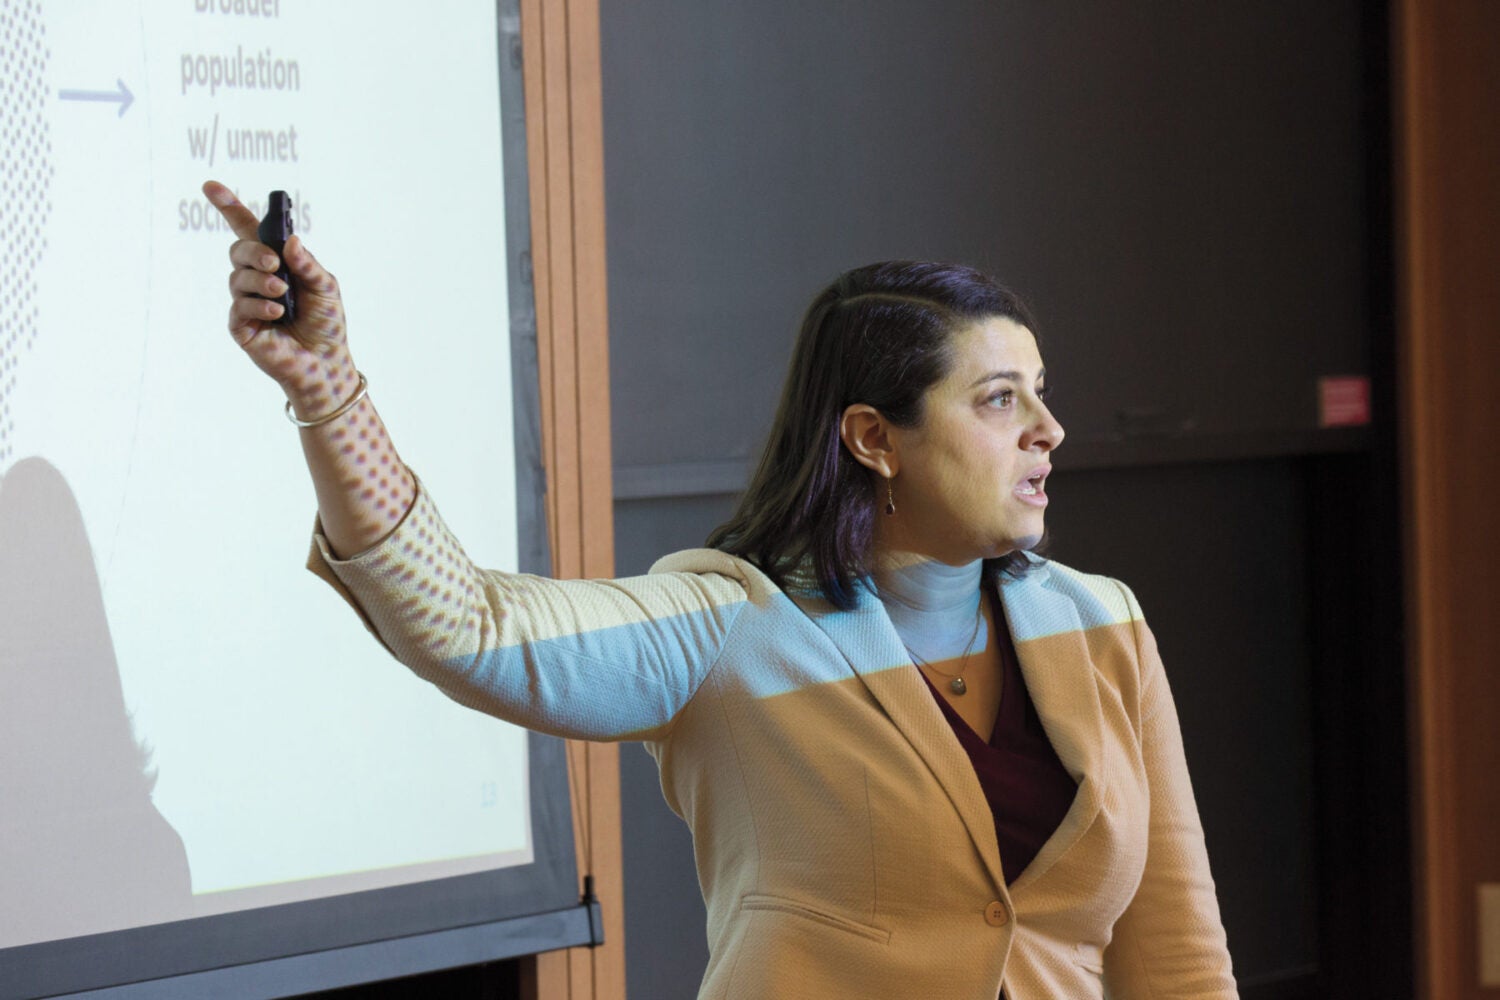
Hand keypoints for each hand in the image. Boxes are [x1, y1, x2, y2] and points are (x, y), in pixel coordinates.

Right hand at [204, 180, 357, 419]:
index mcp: (276, 263)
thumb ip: (307, 264)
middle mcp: (256, 279)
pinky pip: (239, 307)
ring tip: (282, 293)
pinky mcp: (241, 326)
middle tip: (274, 263)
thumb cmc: (326, 323)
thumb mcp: (326, 287)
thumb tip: (289, 241)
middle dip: (254, 252)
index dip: (229, 207)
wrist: (326, 362)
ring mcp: (246, 302)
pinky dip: (259, 305)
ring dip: (261, 281)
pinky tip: (276, 312)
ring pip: (237, 278)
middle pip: (238, 250)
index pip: (247, 230)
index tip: (210, 186)